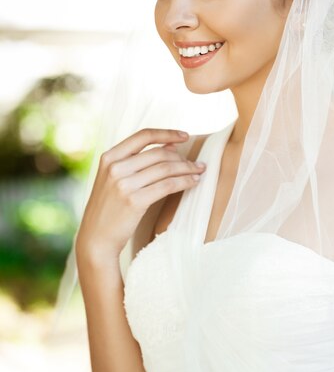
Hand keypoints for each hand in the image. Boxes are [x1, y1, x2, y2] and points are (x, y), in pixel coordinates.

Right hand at [75, 128, 205, 263]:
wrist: (95, 238)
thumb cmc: (109, 208)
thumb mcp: (114, 179)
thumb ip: (137, 161)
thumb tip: (171, 146)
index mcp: (109, 157)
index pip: (143, 136)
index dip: (167, 133)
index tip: (186, 136)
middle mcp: (115, 167)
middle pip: (159, 154)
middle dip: (182, 157)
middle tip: (197, 163)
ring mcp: (124, 184)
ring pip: (166, 169)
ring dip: (187, 169)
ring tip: (200, 171)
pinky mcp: (134, 201)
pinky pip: (167, 185)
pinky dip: (184, 182)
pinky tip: (193, 182)